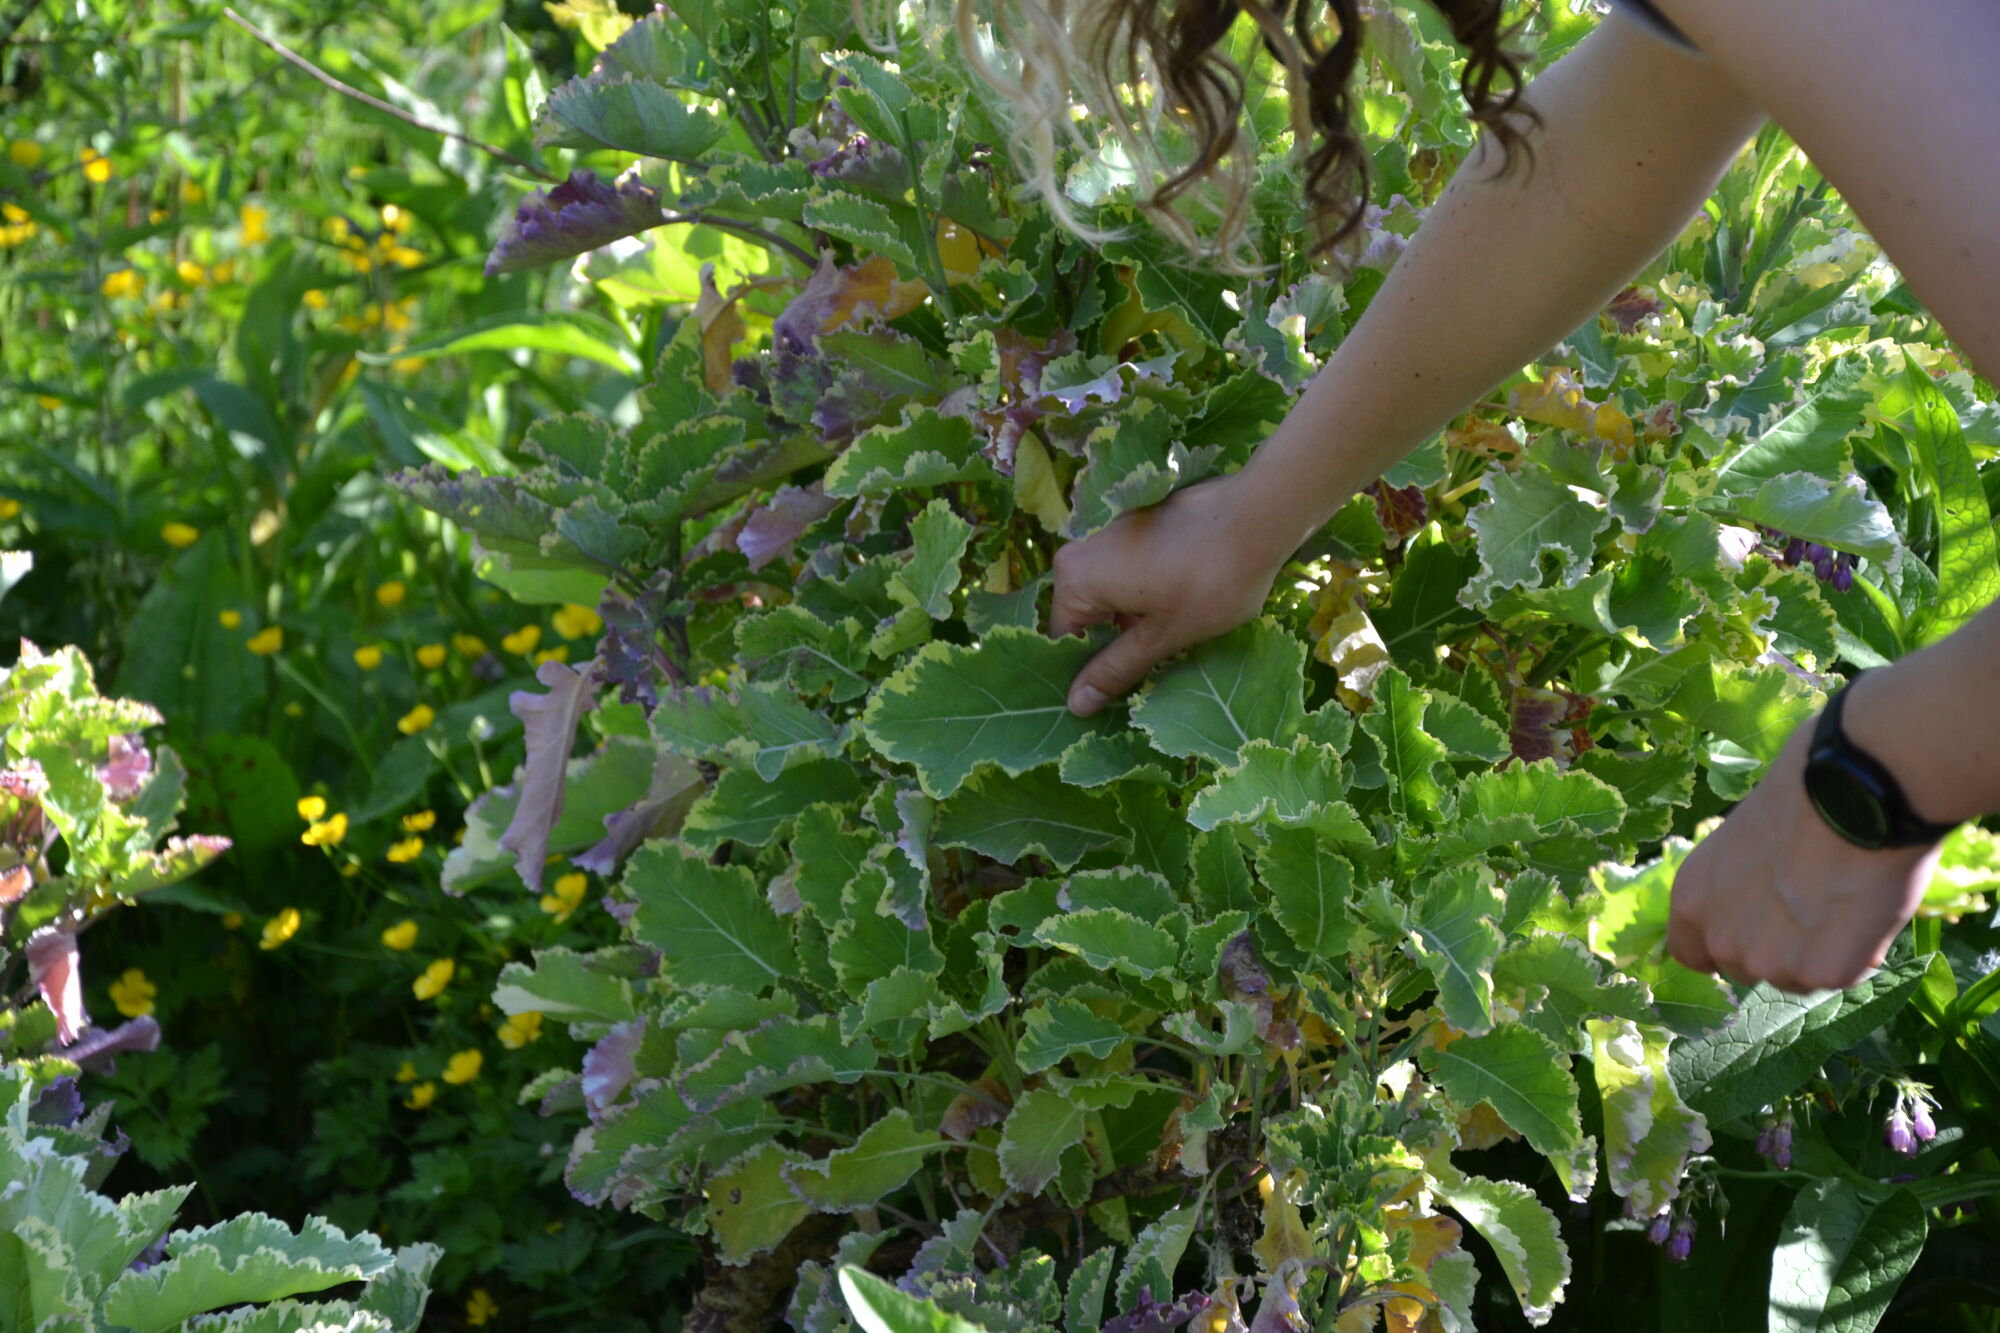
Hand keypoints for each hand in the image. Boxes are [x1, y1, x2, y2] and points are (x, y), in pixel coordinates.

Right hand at [1049, 471, 1295, 716]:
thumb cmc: (1210, 580)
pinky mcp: (1141, 526)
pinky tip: (1178, 614)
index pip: (1064, 640)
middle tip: (1144, 680)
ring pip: (1110, 597)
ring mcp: (1113, 534)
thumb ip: (1115, 670)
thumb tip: (1076, 705)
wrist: (1260, 515)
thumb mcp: (1162, 636)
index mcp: (1076, 578)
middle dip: (1113, 648)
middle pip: (1086, 617)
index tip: (1111, 700)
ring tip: (1165, 649)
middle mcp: (1084, 551)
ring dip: (1132, 625)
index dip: (1087, 673)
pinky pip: (1130, 575)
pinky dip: (1146, 598)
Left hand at [1667, 713, 1939, 994]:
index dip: (1720, 949)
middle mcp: (1721, 939)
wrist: (1849, 797)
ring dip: (1816, 955)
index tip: (1750, 937)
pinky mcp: (1822, 974)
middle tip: (1811, 908)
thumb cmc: (1798, 801)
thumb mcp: (1741, 842)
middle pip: (1746, 968)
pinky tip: (1865, 912)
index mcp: (1691, 900)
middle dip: (1775, 951)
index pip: (1691, 953)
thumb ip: (1738, 884)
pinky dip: (1855, 954)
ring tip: (1843, 902)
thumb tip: (1759, 895)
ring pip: (1795, 977)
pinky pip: (1839, 975)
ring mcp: (1771, 963)